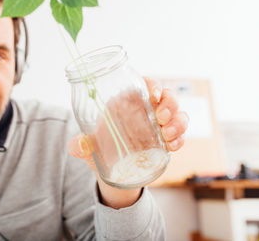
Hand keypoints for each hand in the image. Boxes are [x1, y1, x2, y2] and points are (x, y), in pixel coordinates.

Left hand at [68, 77, 188, 207]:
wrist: (113, 174)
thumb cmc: (100, 150)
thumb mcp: (89, 147)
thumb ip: (80, 145)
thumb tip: (78, 146)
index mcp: (126, 103)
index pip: (144, 84)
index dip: (153, 85)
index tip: (154, 95)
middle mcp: (145, 111)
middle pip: (167, 96)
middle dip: (170, 104)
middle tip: (161, 118)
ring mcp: (158, 125)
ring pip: (177, 113)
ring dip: (178, 121)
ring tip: (167, 135)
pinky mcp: (165, 140)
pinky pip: (180, 134)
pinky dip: (180, 138)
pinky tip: (172, 146)